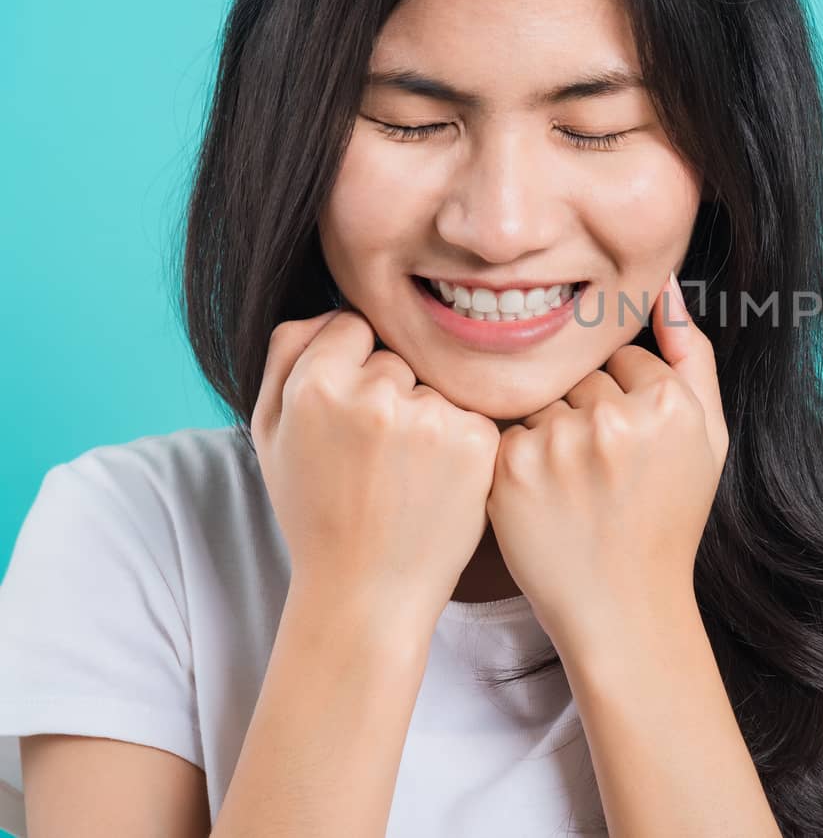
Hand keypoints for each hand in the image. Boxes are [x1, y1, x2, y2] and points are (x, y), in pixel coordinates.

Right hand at [251, 309, 502, 633]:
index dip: (352, 371)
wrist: (367, 591)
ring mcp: (429, 416)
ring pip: (436, 385)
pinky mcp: (476, 439)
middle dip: (392, 394)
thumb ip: (287, 356)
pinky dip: (461, 442)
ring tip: (406, 475)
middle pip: (398, 356)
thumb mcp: (271, 434)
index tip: (351, 420)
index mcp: (317, 384)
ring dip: (428, 418)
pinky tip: (437, 483)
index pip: (351, 326)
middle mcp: (374, 393)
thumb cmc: (316, 511)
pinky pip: (471, 412)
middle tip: (377, 459)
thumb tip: (329, 306)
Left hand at [487, 270, 729, 652]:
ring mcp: (561, 443)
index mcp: (670, 404)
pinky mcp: (513, 469)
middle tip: (601, 470)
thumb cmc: (668, 517)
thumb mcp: (707, 437)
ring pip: (544, 398)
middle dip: (587, 410)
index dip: (628, 400)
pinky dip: (522, 456)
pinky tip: (545, 495)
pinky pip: (510, 429)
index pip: (628, 357)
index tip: (632, 447)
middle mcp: (616, 418)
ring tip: (574, 484)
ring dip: (552, 429)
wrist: (624, 606)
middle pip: (582, 375)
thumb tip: (665, 282)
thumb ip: (692, 354)